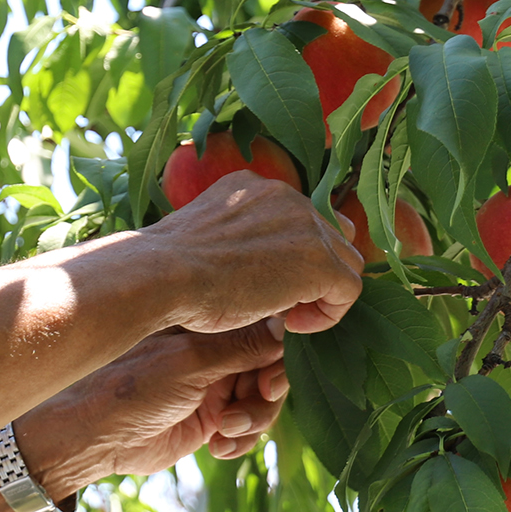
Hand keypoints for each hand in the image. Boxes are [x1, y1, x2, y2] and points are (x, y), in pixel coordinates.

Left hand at [16, 323, 289, 494]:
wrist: (96, 437)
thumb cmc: (132, 387)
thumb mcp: (190, 363)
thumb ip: (240, 347)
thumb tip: (286, 324)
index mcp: (204, 322)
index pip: (260, 325)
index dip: (279, 350)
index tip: (271, 375)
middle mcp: (212, 349)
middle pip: (269, 364)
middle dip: (267, 389)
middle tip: (254, 403)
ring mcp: (213, 383)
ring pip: (263, 398)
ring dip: (254, 417)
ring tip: (226, 428)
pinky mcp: (211, 417)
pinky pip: (247, 427)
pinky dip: (241, 439)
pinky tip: (217, 446)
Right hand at [146, 172, 363, 334]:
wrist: (161, 273)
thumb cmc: (168, 268)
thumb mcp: (206, 239)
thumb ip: (240, 240)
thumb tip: (260, 269)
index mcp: (253, 185)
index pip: (299, 217)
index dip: (294, 255)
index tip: (267, 285)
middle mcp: (285, 193)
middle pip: (330, 234)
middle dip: (314, 272)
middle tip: (280, 305)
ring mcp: (306, 223)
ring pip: (344, 261)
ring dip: (320, 293)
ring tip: (285, 318)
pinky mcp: (320, 259)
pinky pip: (348, 289)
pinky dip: (328, 314)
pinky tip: (291, 325)